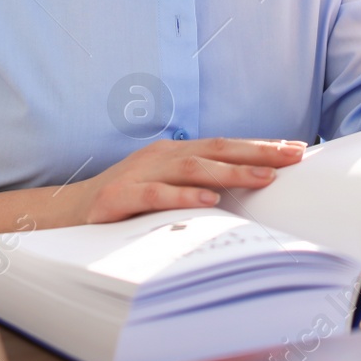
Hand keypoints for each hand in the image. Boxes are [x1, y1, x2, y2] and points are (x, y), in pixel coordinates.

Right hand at [70, 136, 307, 223]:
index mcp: (172, 153)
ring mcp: (138, 173)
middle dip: (258, 152)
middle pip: (215, 149)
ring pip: (191, 167)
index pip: (223, 145)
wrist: (63, 215)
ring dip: (231, 171)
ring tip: (264, 178)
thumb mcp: (162, 189)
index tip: (297, 149)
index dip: (260, 145)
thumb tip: (244, 192)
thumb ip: (196, 186)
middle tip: (293, 157)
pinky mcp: (118, 197)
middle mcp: (158, 156)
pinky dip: (183, 196)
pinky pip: (155, 194)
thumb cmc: (121, 204)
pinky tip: (208, 201)